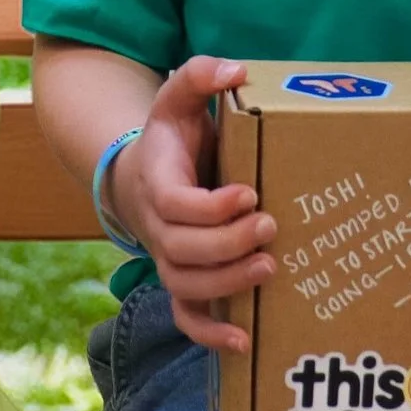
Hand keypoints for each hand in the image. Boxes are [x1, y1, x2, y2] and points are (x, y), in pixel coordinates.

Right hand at [109, 56, 273, 353]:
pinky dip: (210, 334)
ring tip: (269, 269)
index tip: (249, 193)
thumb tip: (236, 68)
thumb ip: (200, 75)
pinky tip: (246, 341)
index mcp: (157, 181)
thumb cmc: (172, 136)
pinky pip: (186, 317)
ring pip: (185, 286)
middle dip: (227, 244)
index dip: (210, 207)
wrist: (141, 176)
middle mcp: (157, 226)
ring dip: (226, 285)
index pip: (174, 203)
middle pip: (182, 250)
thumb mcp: (178, 98)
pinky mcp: (181, 280)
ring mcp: (168, 258)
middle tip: (269, 226)